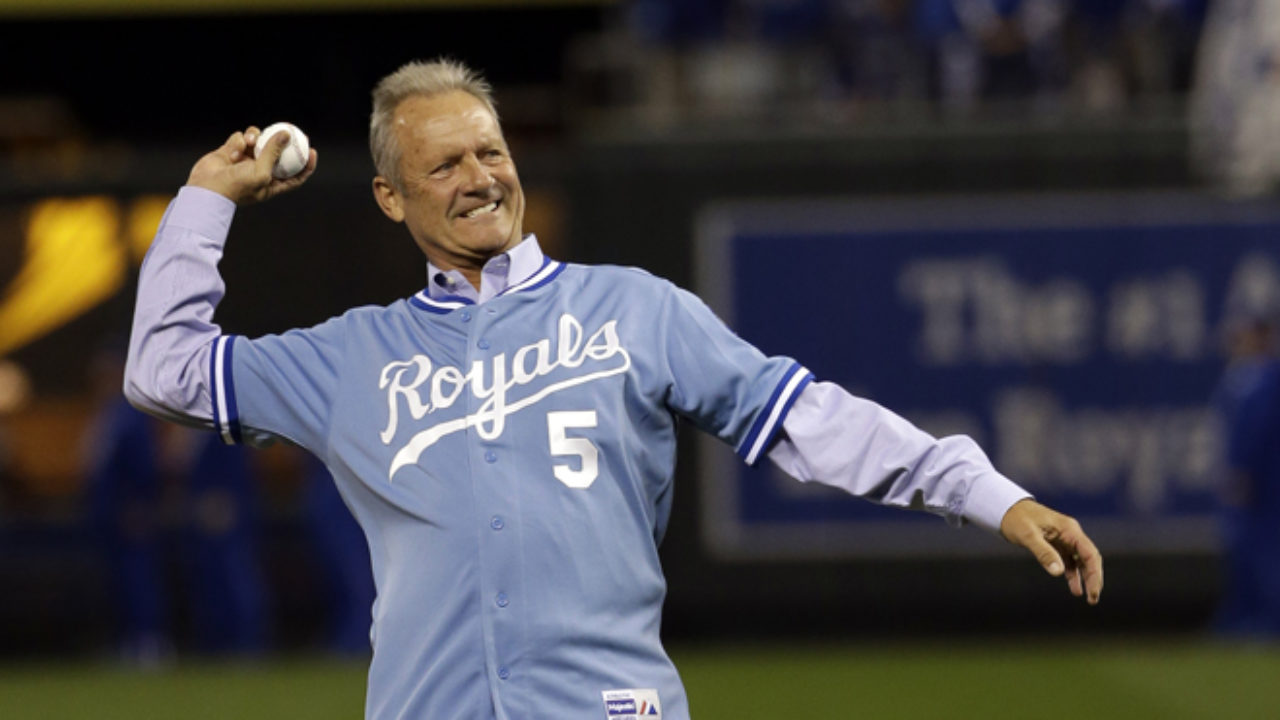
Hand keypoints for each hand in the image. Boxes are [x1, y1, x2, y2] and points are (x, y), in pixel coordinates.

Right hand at [186, 126, 317, 204]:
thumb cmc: (237, 187)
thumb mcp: (261, 172)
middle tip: (290, 130)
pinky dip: (238, 141)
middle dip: (283, 142)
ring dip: (255, 138)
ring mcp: (245, 160)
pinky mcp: (231, 151)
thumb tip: (287, 134)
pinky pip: (240, 138)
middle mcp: (260, 171)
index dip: (305, 164)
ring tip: (250, 142)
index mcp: (272, 183)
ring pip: (258, 140)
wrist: (206, 189)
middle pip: (277, 153)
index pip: (295, 175)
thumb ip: (274, 152)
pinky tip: (233, 151)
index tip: (312, 151)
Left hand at [1000, 498, 1102, 604]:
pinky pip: (1069, 561)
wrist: (1006, 509)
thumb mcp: (1028, 536)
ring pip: (1080, 561)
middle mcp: (1070, 534)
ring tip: (1087, 597)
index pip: (1090, 554)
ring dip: (1084, 578)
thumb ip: (1043, 553)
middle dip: (1093, 578)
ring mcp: (1064, 539)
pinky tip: (1074, 588)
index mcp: (1069, 530)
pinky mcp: (1056, 544)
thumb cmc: (1016, 519)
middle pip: (1089, 558)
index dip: (1094, 574)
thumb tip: (1058, 572)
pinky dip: (1072, 574)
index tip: (1093, 592)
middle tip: (1092, 599)